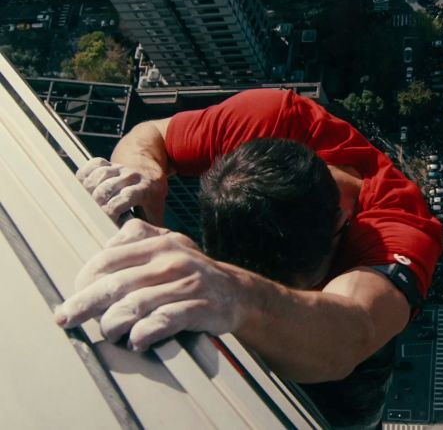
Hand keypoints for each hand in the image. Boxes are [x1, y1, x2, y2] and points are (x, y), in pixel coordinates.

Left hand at [54, 219, 246, 351]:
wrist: (239, 292)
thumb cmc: (194, 272)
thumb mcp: (171, 244)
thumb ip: (140, 238)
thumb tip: (107, 244)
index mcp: (160, 244)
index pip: (109, 259)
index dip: (85, 280)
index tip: (73, 297)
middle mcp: (173, 261)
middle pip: (117, 284)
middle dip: (86, 304)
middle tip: (66, 318)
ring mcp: (188, 285)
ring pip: (137, 305)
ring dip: (114, 324)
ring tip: (108, 333)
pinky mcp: (202, 308)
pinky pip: (165, 321)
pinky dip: (145, 333)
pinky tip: (137, 341)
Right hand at [76, 158, 166, 223]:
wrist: (150, 172)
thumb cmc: (151, 199)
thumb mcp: (155, 212)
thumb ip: (149, 228)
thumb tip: (139, 245)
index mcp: (146, 189)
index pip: (124, 198)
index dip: (110, 211)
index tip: (106, 222)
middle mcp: (133, 176)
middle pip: (106, 189)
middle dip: (96, 203)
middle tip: (93, 214)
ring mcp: (121, 168)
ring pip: (99, 176)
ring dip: (89, 190)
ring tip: (87, 203)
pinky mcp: (110, 162)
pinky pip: (94, 164)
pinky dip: (86, 174)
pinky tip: (85, 185)